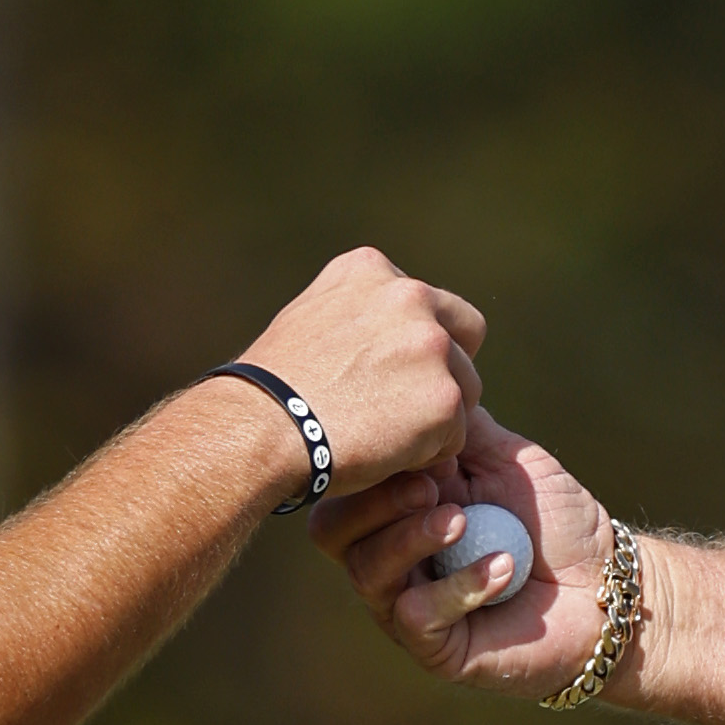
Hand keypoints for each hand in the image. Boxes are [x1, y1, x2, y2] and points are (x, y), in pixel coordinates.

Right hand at [237, 246, 486, 488]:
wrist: (259, 428)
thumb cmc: (271, 388)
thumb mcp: (307, 318)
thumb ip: (355, 312)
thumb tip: (380, 333)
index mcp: (371, 270)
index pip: (428, 303)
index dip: (418, 343)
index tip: (393, 373)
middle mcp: (409, 296)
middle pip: (464, 337)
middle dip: (445, 373)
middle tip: (406, 409)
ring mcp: (431, 345)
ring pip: (465, 390)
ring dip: (435, 418)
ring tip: (382, 436)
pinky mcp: (445, 398)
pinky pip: (456, 437)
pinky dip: (426, 454)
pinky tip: (382, 454)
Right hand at [311, 401, 622, 698]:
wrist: (606, 581)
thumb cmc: (556, 520)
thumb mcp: (508, 459)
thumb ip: (461, 429)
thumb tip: (422, 390)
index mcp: (399, 511)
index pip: (345, 489)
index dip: (370, 467)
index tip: (422, 449)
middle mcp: (391, 560)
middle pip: (332, 534)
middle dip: (373, 504)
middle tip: (430, 487)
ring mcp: (408, 606)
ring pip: (368, 575)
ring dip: (411, 540)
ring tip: (464, 520)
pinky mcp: (437, 648)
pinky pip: (417, 617)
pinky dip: (459, 586)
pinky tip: (503, 567)